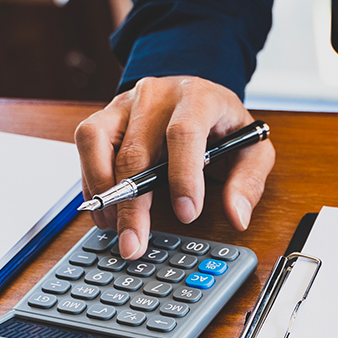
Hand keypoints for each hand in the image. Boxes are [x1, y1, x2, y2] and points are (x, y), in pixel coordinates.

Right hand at [73, 76, 275, 258]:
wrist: (197, 97)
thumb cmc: (224, 125)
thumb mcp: (252, 149)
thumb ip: (247, 182)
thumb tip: (237, 216)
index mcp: (199, 97)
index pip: (185, 132)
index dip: (183, 176)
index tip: (186, 215)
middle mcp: (157, 94)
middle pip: (136, 150)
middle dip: (133, 205)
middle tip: (135, 243)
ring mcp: (126, 103)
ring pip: (97, 142)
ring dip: (103, 191)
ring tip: (115, 227)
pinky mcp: (105, 115)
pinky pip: (86, 145)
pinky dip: (91, 182)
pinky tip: (106, 210)